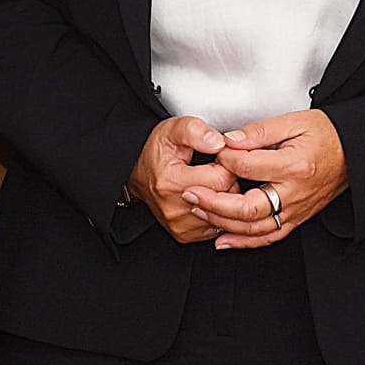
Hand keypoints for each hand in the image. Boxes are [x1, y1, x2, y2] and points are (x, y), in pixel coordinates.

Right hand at [128, 116, 238, 242]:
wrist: (136, 174)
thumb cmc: (155, 152)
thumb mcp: (172, 130)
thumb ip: (196, 131)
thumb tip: (218, 143)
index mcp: (172, 182)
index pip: (222, 178)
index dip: (227, 163)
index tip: (220, 157)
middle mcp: (175, 209)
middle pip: (226, 197)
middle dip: (228, 179)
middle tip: (215, 167)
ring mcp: (180, 225)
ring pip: (224, 213)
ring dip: (225, 196)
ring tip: (210, 181)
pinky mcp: (184, 234)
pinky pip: (217, 225)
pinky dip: (217, 210)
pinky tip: (208, 196)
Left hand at [187, 109, 347, 249]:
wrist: (355, 152)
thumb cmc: (327, 134)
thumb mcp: (294, 122)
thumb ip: (259, 132)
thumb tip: (228, 140)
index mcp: (294, 165)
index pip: (247, 165)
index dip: (224, 157)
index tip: (214, 150)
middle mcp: (295, 192)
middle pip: (247, 206)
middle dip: (213, 201)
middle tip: (191, 192)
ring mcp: (297, 210)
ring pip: (254, 227)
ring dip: (222, 222)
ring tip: (199, 210)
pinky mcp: (298, 218)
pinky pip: (269, 236)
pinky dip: (243, 242)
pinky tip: (222, 240)